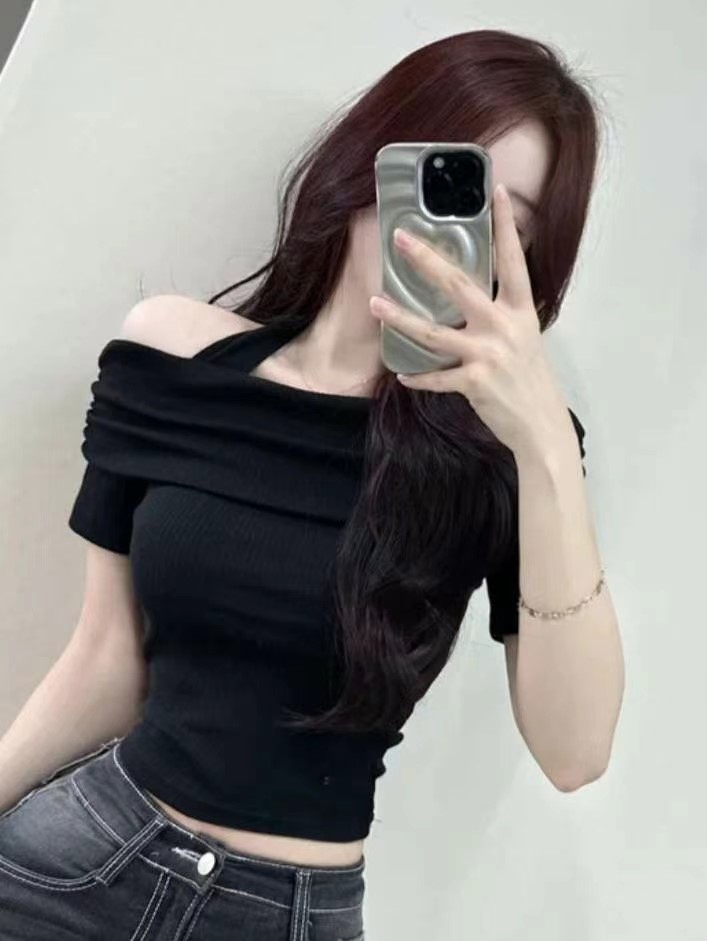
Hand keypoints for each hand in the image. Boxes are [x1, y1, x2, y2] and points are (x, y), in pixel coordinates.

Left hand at [369, 183, 568, 454]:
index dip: (506, 226)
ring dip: (400, 318)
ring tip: (374, 303)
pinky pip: (436, 377)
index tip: (495, 192)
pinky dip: (418, 377)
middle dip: (426, 259)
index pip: (513, 260)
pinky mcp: (475, 382)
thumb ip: (501, 315)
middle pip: (458, 284)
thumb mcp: (524, 338)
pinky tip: (401, 374)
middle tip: (400, 238)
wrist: (541, 425)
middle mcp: (504, 326)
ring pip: (433, 331)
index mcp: (520, 311)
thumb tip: (470, 296)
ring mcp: (488, 354)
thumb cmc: (530, 380)